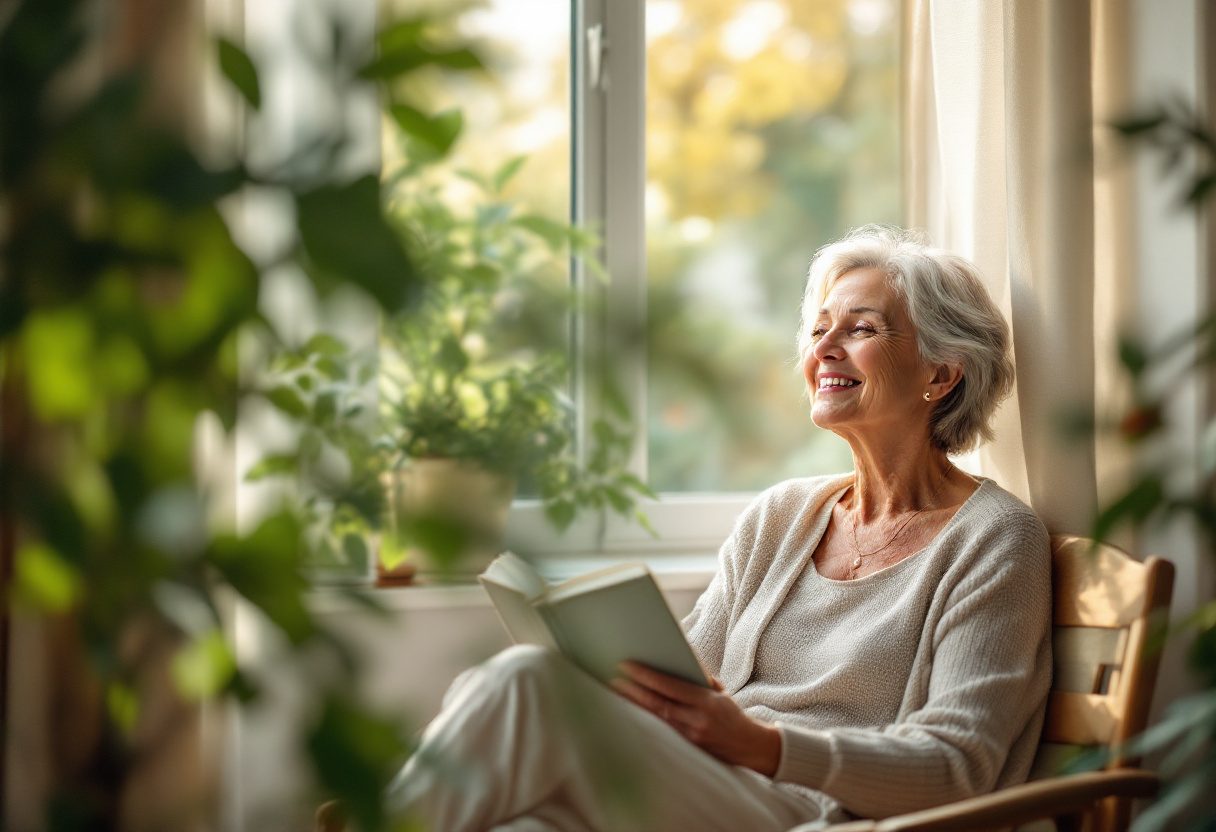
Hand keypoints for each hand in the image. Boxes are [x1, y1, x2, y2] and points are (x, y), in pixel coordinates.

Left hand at [610, 661, 781, 776]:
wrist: (749, 746)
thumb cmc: (730, 713)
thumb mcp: (719, 691)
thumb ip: (698, 677)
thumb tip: (676, 656)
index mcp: (707, 702)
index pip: (672, 687)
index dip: (648, 677)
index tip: (628, 666)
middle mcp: (698, 721)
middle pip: (659, 704)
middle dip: (634, 691)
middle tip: (614, 679)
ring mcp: (691, 737)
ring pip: (656, 719)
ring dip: (635, 705)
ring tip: (616, 692)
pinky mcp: (687, 749)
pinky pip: (661, 732)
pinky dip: (645, 720)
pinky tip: (631, 710)